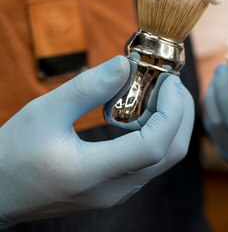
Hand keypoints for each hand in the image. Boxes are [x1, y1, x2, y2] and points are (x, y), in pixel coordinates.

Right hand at [0, 56, 193, 227]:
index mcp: (92, 174)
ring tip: (157, 92)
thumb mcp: (43, 113)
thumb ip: (86, 89)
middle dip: (180, 114)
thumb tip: (125, 64)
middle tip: (170, 82)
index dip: (172, 111)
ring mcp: (118, 194)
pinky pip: (151, 162)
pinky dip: (157, 134)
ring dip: (170, 124)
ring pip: (164, 159)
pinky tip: (143, 111)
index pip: (155, 146)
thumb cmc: (11, 155)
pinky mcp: (117, 190)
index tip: (169, 81)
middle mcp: (113, 190)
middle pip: (171, 153)